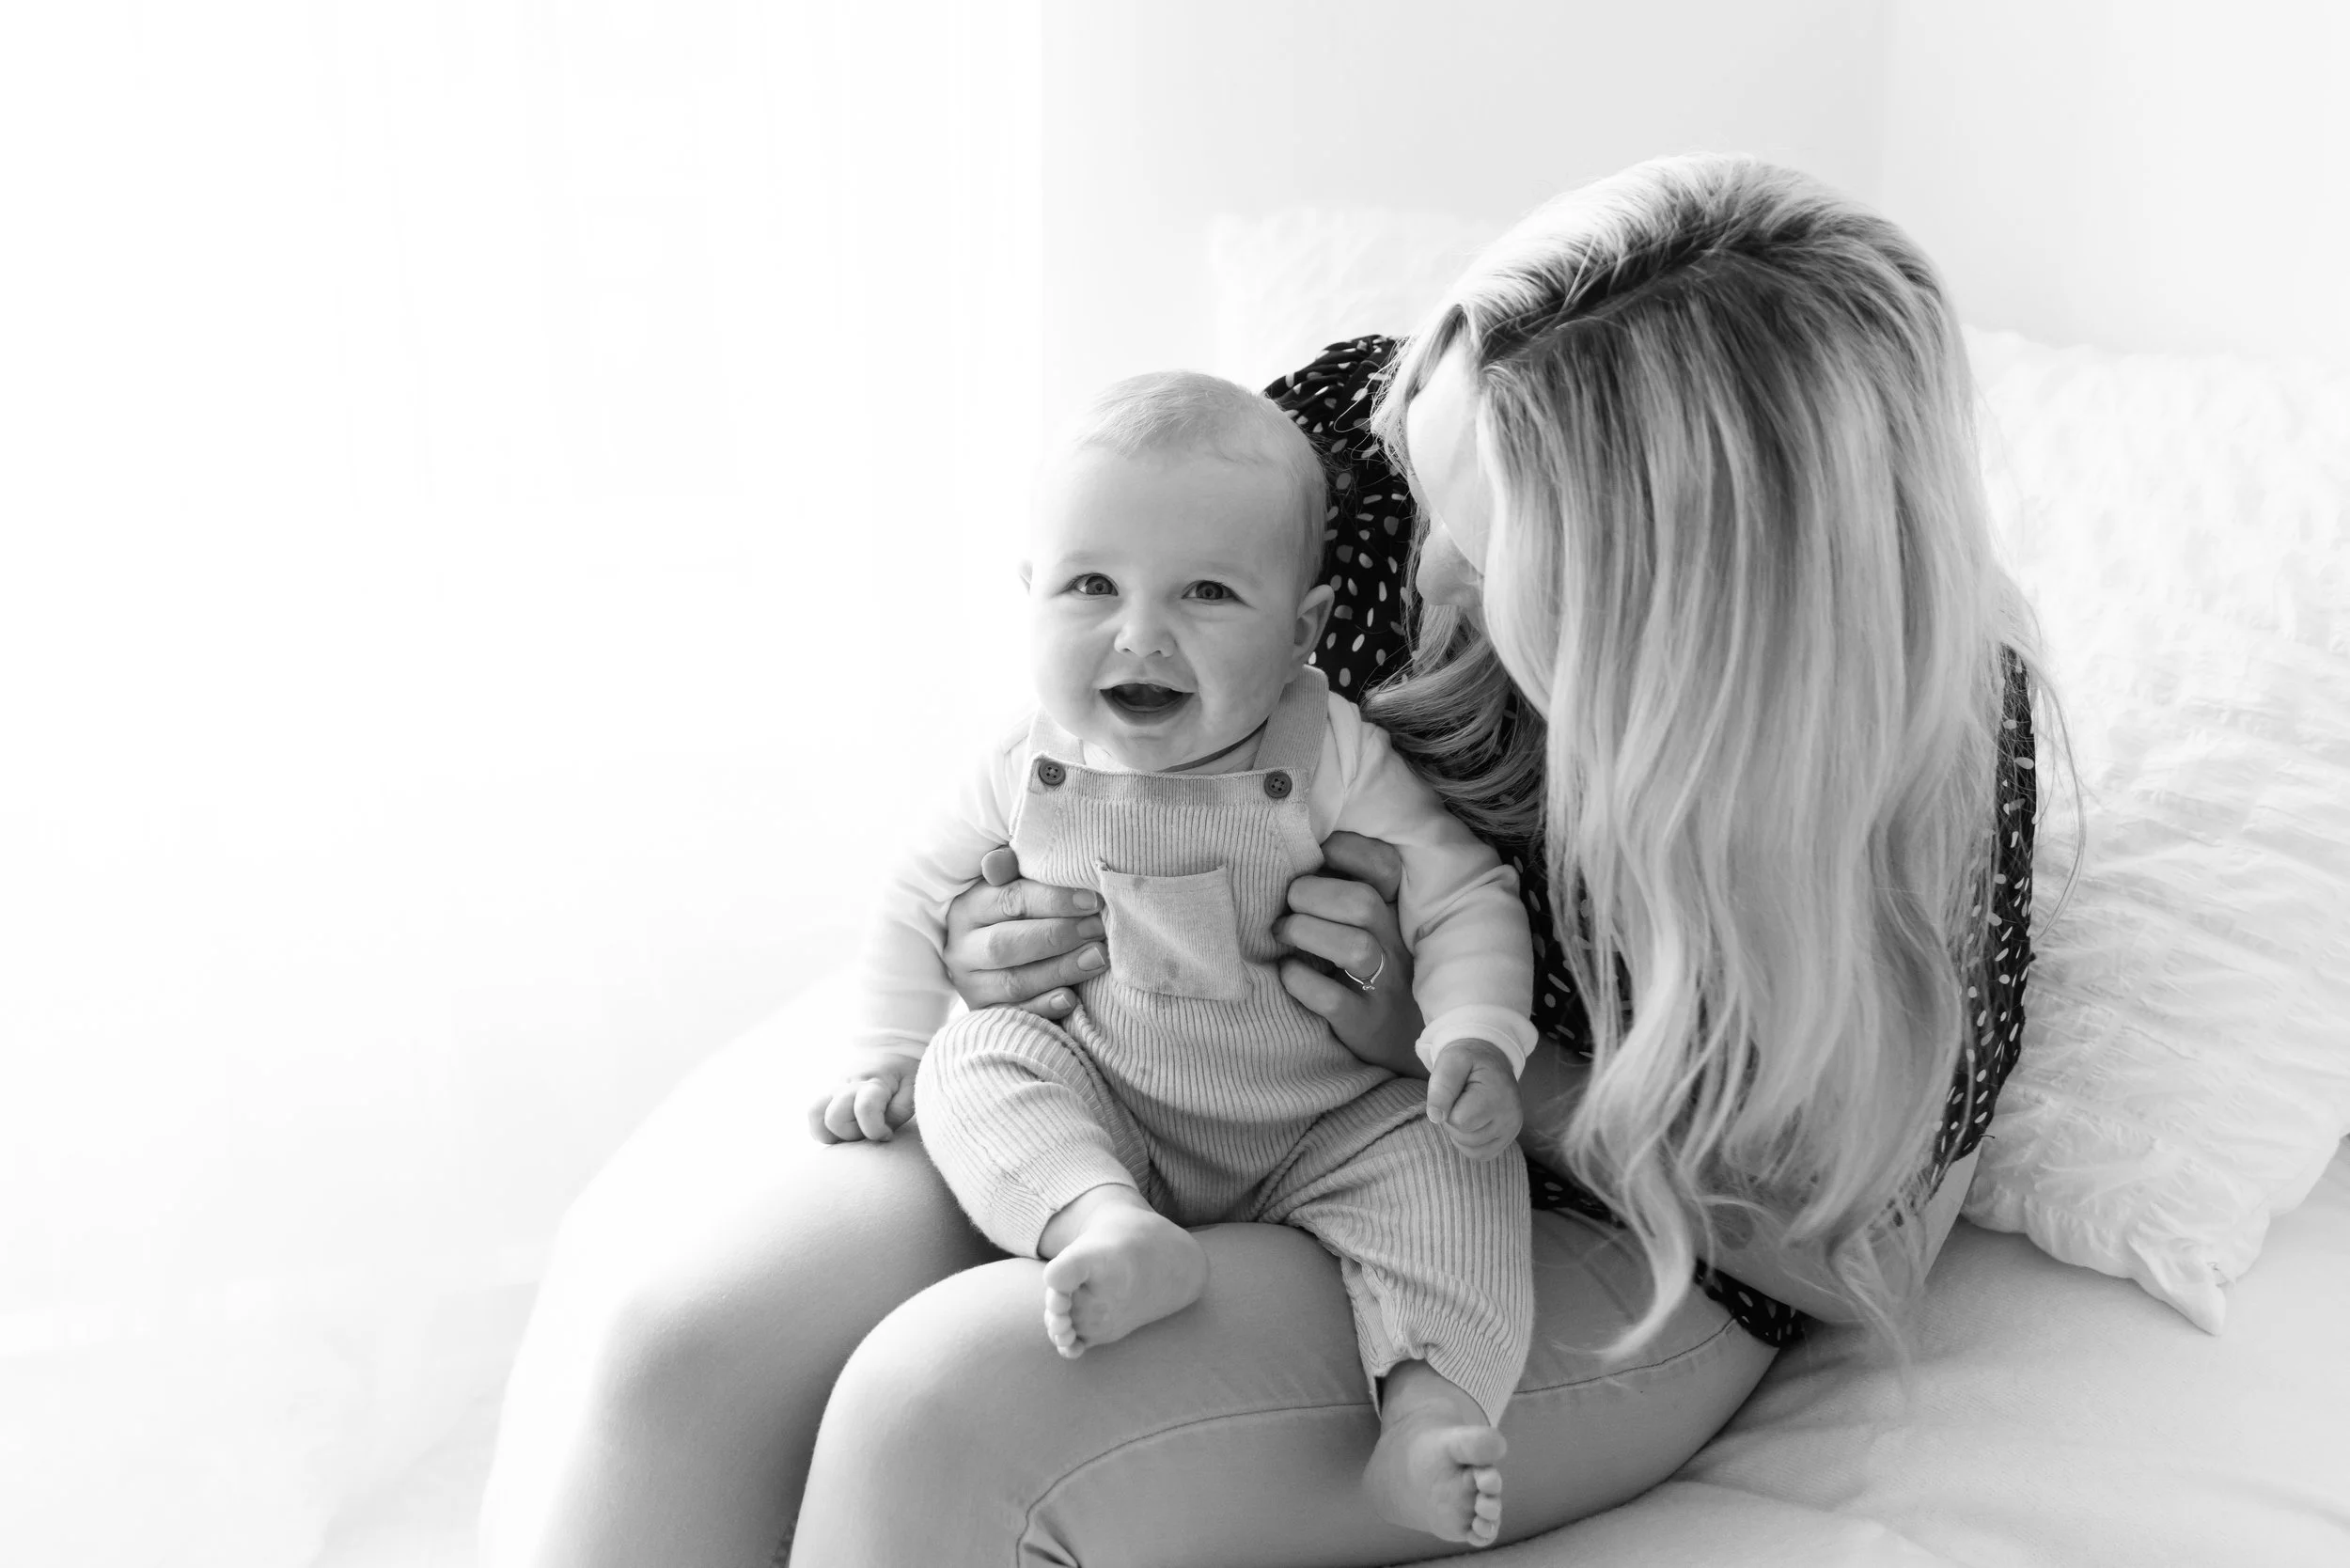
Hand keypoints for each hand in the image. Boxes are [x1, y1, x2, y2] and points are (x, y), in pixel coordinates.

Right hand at [807, 1048, 922, 1143]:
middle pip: (834, 1118)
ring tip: (853, 1132)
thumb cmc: (905, 1073)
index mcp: (874, 1082)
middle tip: (870, 1131)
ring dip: (831, 1133)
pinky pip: (814, 1116)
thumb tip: (879, 1131)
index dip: (875, 1130)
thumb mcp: (912, 1090)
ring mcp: (834, 1088)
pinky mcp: (827, 1094)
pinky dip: (823, 1130)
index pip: (864, 1109)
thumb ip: (898, 1112)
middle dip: (852, 1134)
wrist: (892, 1048)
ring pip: (815, 1115)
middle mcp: (848, 1085)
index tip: (888, 1134)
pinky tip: (842, 1132)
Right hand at [941, 846, 1105, 1022]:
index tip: (1091, 900)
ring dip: (1059, 970)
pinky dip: (1043, 1007)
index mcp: (967, 908)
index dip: (1052, 900)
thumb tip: (997, 862)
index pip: (1008, 900)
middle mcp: (962, 949)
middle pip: (1007, 944)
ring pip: (1013, 981)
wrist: (1002, 959)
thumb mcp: (1012, 886)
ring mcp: (971, 986)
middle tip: (1098, 929)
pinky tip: (1070, 999)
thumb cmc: (1018, 914)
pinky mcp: (985, 1015)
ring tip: (1097, 958)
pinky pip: (1014, 1015)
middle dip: (1058, 936)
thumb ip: (1012, 870)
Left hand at [1275, 831, 1421, 1074]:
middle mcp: (1397, 945)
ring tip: (1282, 935)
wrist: (1409, 1045)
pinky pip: (1333, 999)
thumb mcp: (1381, 928)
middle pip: (1361, 902)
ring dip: (1306, 932)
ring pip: (1354, 947)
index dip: (1346, 850)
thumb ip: (1352, 892)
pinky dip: (1302, 982)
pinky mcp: (1365, 1023)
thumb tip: (1302, 855)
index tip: (1315, 855)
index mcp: (1398, 913)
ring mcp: (1385, 986)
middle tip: (1288, 905)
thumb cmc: (1380, 971)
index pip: (1384, 865)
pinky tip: (1288, 973)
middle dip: (1312, 894)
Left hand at [1425, 1039, 1520, 1160]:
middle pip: (1464, 1137)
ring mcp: (1512, 1131)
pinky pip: (1480, 1154)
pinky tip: (1472, 1122)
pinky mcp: (1508, 1139)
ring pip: (1471, 1149)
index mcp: (1497, 1096)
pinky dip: (1469, 1143)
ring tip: (1467, 1108)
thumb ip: (1442, 1087)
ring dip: (1460, 1132)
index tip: (1456, 1091)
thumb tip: (1435, 1117)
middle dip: (1453, 1120)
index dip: (1448, 1107)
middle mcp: (1511, 1117)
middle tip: (1460, 1098)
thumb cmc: (1468, 1060)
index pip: (1458, 1121)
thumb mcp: (1451, 1062)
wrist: (1491, 1059)